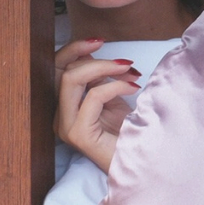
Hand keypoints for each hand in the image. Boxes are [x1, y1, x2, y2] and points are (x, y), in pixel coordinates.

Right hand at [55, 39, 140, 172]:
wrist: (145, 163)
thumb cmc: (132, 133)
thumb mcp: (114, 99)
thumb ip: (101, 80)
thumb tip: (99, 57)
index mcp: (65, 107)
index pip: (57, 69)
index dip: (74, 50)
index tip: (99, 41)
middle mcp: (59, 116)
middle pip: (60, 70)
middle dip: (90, 56)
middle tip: (122, 59)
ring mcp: (66, 126)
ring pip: (71, 79)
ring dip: (104, 68)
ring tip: (131, 70)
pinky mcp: (78, 134)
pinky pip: (92, 97)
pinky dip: (115, 86)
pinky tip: (134, 88)